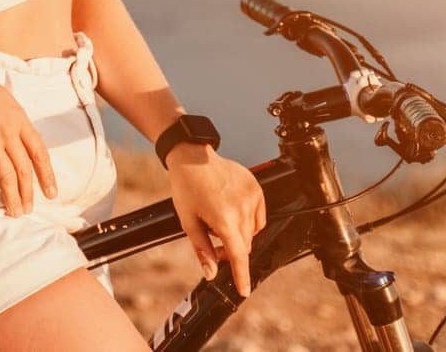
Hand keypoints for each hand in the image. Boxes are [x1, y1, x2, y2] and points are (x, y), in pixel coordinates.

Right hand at [0, 52, 57, 217]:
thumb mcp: (5, 100)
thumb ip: (15, 120)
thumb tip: (23, 137)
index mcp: (19, 120)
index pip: (39, 152)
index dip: (47, 175)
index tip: (52, 193)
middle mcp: (8, 132)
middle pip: (23, 169)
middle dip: (28, 193)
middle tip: (28, 211)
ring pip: (5, 176)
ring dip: (11, 198)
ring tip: (14, 214)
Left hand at [166, 143, 266, 296]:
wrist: (193, 157)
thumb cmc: (187, 187)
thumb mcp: (188, 221)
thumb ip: (202, 249)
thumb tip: (211, 273)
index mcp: (224, 218)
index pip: (239, 255)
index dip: (242, 276)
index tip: (244, 290)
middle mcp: (242, 208)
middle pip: (245, 245)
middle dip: (231, 251)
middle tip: (213, 246)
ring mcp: (252, 197)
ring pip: (252, 231)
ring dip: (240, 235)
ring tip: (220, 223)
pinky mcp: (257, 188)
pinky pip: (258, 216)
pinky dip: (248, 221)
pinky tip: (232, 212)